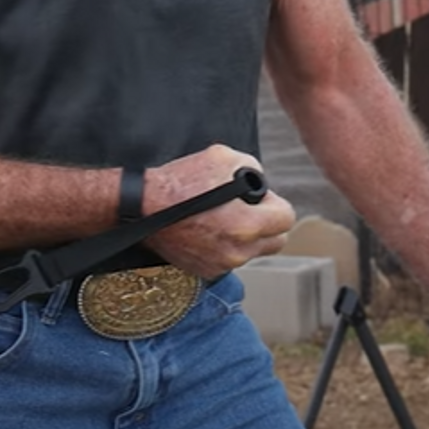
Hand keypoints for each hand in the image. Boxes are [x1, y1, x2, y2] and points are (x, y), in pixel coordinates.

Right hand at [142, 145, 295, 278]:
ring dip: (247, 236)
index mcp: (247, 225)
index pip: (287, 218)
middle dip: (268, 223)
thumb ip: (252, 168)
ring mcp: (222, 264)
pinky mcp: (206, 271)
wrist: (142, 206)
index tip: (257, 196)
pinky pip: (230, 259)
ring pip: (253, 251)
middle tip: (247, 208)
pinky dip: (226, 246)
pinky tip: (208, 229)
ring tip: (221, 216)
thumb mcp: (221, 157)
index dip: (274, 202)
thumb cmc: (180, 180)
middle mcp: (238, 251)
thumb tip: (259, 183)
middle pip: (277, 241)